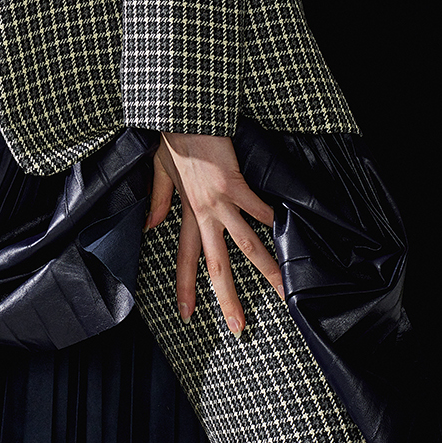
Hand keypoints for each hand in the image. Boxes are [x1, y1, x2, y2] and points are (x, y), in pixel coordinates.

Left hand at [145, 133, 282, 336]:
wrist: (181, 113)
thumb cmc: (172, 137)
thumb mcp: (158, 170)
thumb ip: (158, 200)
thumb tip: (152, 226)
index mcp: (186, 213)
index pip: (185, 259)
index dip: (185, 288)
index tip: (186, 315)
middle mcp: (203, 214)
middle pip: (216, 265)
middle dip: (228, 298)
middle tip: (239, 328)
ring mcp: (220, 202)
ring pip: (246, 245)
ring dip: (266, 271)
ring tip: (282, 293)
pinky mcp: (234, 184)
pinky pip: (258, 209)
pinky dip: (274, 222)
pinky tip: (289, 237)